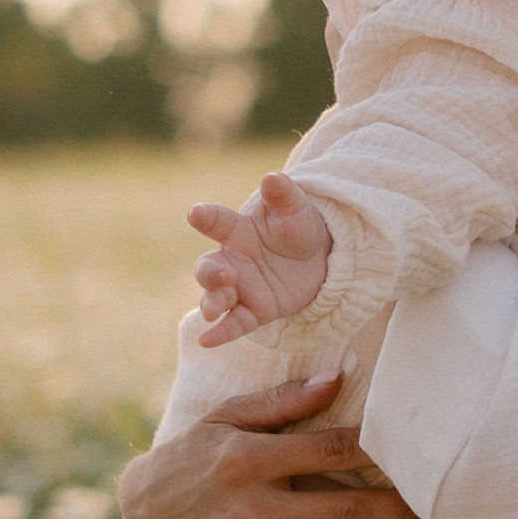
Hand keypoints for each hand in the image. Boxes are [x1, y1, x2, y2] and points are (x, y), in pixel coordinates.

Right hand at [117, 370, 420, 518]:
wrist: (146, 517)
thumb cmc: (196, 455)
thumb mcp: (228, 417)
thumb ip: (284, 401)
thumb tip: (340, 377)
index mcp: (246, 459)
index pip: (330, 450)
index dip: (380, 450)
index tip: (416, 449)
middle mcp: (250, 510)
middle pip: (345, 509)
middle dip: (400, 505)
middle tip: (439, 498)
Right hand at [188, 171, 334, 343]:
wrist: (321, 258)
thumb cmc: (300, 227)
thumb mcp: (297, 208)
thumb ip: (283, 194)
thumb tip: (272, 178)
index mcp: (238, 230)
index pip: (217, 222)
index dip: (206, 217)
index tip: (195, 213)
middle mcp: (233, 260)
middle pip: (208, 267)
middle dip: (211, 273)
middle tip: (225, 275)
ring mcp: (241, 288)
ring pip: (216, 297)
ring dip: (211, 302)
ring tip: (211, 311)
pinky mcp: (254, 311)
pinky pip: (233, 324)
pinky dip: (220, 333)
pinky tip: (206, 341)